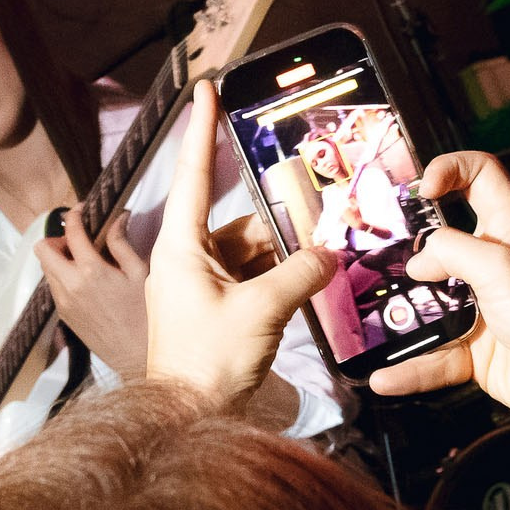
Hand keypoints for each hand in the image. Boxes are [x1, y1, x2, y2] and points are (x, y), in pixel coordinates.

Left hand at [35, 208, 150, 375]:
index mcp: (90, 271)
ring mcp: (63, 303)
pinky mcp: (65, 317)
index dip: (74, 215)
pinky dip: (63, 277)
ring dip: (59, 259)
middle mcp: (69, 285)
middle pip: (43, 249)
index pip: (71, 231)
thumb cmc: (146, 315)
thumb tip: (118, 218)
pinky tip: (86, 282)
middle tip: (80, 241)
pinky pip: (54, 288)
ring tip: (84, 261)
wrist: (138, 357)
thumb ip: (122, 243)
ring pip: (46, 269)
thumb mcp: (140, 273)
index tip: (82, 210)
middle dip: (58, 239)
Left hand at [146, 79, 336, 406]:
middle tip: (319, 221)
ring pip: (249, 255)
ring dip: (283, 261)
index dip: (201, 131)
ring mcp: (198, 288)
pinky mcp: (213, 311)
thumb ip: (300, 273)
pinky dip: (277, 282)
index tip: (205, 90)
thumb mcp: (262, 311)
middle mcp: (185, 261)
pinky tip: (307, 287)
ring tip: (319, 265)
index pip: (194, 177)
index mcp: (181, 249)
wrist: (190, 419)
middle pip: (238, 225)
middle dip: (278, 229)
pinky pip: (250, 281)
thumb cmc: (209, 362)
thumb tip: (328, 253)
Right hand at [365, 151, 509, 441]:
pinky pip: (434, 354)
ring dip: (403, 316)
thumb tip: (420, 261)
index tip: (422, 189)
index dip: (451, 169)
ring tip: (375, 323)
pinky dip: (411, 368)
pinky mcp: (476, 347)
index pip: (482, 176)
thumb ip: (452, 250)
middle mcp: (495, 263)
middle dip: (409, 250)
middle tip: (379, 257)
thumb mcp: (500, 267)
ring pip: (431, 302)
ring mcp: (484, 306)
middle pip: (443, 241)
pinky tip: (386, 377)